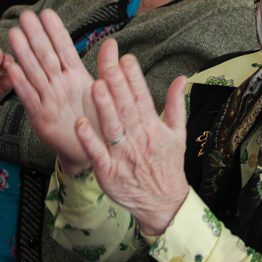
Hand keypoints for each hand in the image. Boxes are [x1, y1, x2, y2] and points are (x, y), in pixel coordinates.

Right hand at [8, 9, 97, 175]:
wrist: (93, 151)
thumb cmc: (100, 119)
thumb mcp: (107, 93)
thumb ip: (107, 68)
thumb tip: (113, 42)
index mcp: (75, 76)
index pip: (64, 49)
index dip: (56, 31)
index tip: (47, 12)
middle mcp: (59, 85)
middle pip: (46, 56)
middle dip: (36, 36)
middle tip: (26, 15)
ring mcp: (49, 100)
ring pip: (35, 73)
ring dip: (24, 54)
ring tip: (15, 34)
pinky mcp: (41, 118)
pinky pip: (30, 99)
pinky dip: (21, 84)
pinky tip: (12, 68)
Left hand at [75, 39, 188, 236]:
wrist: (164, 204)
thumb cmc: (168, 166)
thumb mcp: (178, 133)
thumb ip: (176, 104)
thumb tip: (181, 78)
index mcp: (153, 127)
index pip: (142, 97)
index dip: (134, 77)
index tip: (126, 58)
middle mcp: (138, 139)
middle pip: (126, 108)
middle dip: (116, 83)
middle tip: (107, 61)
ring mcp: (123, 156)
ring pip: (112, 128)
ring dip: (104, 107)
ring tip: (95, 86)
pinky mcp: (109, 173)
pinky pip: (98, 154)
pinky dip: (89, 140)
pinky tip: (80, 124)